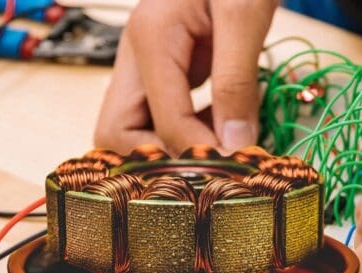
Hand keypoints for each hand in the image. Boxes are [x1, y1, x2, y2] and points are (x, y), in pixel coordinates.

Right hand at [95, 0, 276, 154]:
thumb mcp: (246, 16)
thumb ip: (237, 82)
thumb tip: (236, 145)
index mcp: (151, 38)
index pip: (160, 123)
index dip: (197, 153)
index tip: (237, 167)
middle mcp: (135, 54)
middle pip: (116, 133)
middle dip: (159, 159)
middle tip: (212, 166)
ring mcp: (144, 61)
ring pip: (130, 128)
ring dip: (170, 148)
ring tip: (222, 144)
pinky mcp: (161, 66)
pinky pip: (156, 115)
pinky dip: (184, 131)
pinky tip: (221, 124)